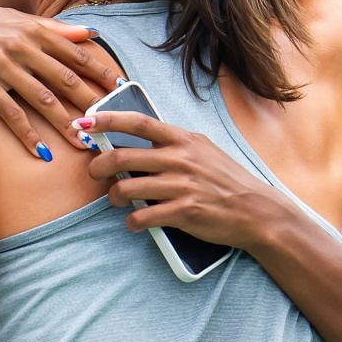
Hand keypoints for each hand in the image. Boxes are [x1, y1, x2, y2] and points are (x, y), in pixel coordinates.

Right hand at [0, 7, 113, 155]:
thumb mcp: (9, 20)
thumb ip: (50, 28)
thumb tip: (87, 33)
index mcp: (31, 29)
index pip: (77, 53)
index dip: (103, 73)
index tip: (124, 91)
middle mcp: (20, 46)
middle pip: (66, 79)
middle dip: (94, 104)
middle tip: (114, 125)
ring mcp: (1, 66)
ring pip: (44, 100)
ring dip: (67, 125)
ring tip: (86, 145)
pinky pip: (11, 115)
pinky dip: (29, 136)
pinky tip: (43, 154)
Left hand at [75, 111, 297, 252]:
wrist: (257, 211)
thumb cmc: (227, 180)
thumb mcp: (204, 150)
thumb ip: (175, 144)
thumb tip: (140, 141)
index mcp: (183, 140)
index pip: (138, 123)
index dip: (107, 120)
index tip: (84, 122)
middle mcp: (180, 159)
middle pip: (121, 157)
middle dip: (98, 166)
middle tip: (93, 172)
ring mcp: (181, 186)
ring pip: (126, 189)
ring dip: (114, 196)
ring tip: (117, 199)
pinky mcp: (183, 213)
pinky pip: (141, 217)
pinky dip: (132, 221)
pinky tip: (135, 221)